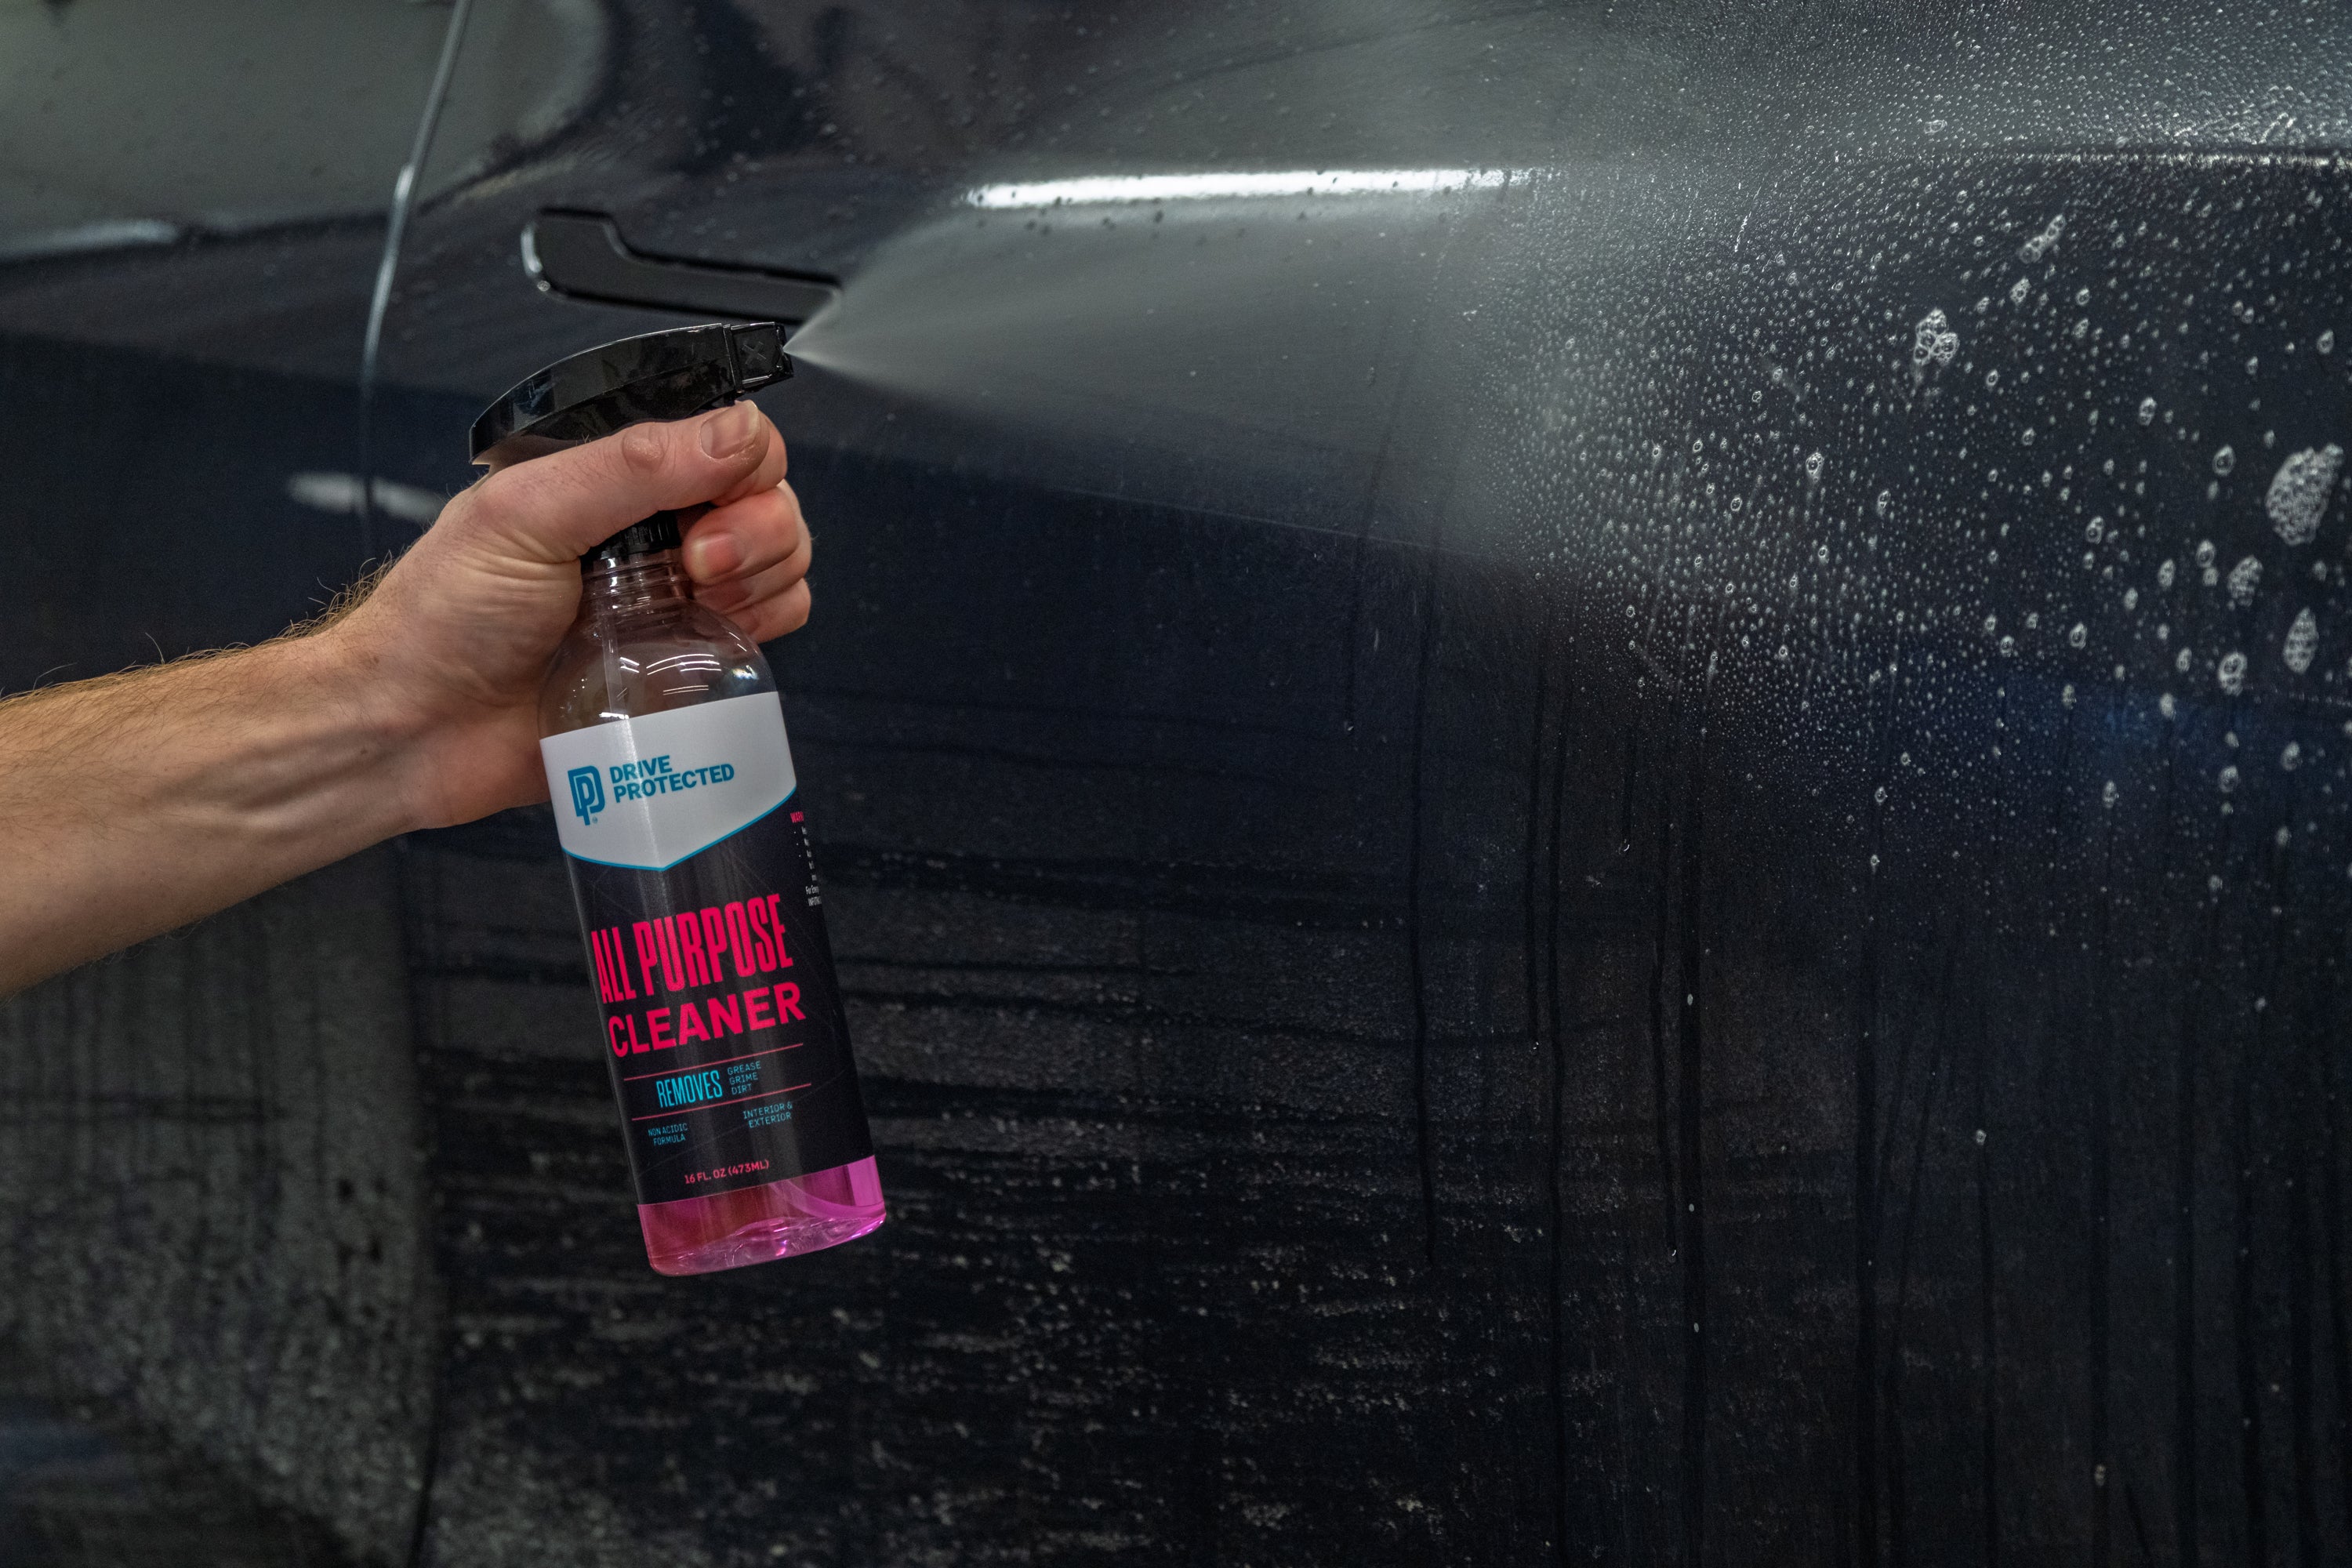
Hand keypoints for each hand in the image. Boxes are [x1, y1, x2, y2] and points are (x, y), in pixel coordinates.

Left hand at [326, 401, 811, 831]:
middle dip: (757, 535)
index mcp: (613, 479)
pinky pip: (765, 639)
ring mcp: (675, 599)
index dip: (744, 473)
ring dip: (762, 586)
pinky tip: (700, 649)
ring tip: (693, 611)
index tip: (701, 520)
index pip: (729, 442)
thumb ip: (635, 466)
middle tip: (695, 569)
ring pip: (781, 568)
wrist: (417, 730)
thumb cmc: (444, 617)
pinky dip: (757, 638)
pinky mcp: (685, 665)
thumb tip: (736, 432)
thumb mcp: (529, 513)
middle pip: (771, 503)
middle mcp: (654, 532)